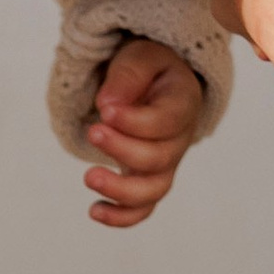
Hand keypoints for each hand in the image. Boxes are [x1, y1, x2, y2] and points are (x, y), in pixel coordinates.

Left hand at [82, 35, 201, 226]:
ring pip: (152, 191)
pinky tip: (94, 211)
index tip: (105, 109)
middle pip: (157, 158)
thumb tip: (108, 105)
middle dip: (122, 150)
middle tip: (93, 130)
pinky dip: (121, 217)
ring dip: (120, 190)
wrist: (155, 81)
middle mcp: (179, 140)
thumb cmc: (148, 67)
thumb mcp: (140, 56)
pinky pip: (141, 208)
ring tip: (89, 176)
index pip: (166, 122)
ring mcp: (164, 164)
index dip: (135, 121)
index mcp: (183, 104)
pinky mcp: (146, 179)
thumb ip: (128, 76)